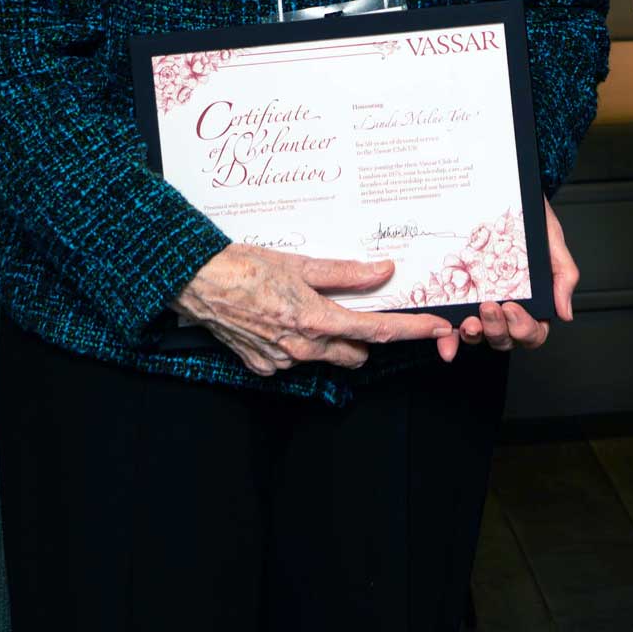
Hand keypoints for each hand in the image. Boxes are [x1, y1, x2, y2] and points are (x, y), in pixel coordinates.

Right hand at [173, 244, 451, 376]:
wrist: (196, 283)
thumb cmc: (244, 268)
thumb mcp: (301, 263)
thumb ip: (346, 274)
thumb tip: (384, 272)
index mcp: (316, 320)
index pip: (378, 331)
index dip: (412, 329)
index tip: (436, 327)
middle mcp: (302, 349)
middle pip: (357, 353)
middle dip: (365, 336)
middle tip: (354, 307)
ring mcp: (282, 362)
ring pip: (327, 357)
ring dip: (332, 339)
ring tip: (309, 307)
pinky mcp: (263, 367)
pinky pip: (297, 360)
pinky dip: (301, 343)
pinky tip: (282, 320)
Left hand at [437, 201, 580, 361]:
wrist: (505, 195)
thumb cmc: (532, 220)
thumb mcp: (553, 242)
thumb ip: (564, 276)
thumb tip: (565, 312)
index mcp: (534, 302)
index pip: (533, 332)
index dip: (524, 329)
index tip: (514, 307)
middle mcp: (507, 308)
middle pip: (506, 338)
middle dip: (497, 329)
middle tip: (489, 306)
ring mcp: (482, 305)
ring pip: (481, 336)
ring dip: (474, 334)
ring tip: (470, 319)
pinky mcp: (460, 299)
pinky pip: (453, 326)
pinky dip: (449, 338)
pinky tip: (445, 338)